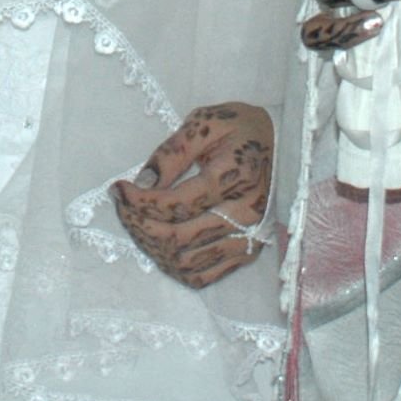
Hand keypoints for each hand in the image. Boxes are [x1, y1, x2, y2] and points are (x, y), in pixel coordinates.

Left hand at [109, 102, 274, 289]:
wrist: (281, 144)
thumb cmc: (240, 128)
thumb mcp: (205, 122)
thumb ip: (173, 151)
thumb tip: (144, 182)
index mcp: (236, 176)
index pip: (177, 204)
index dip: (139, 202)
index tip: (118, 188)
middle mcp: (245, 213)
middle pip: (178, 237)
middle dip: (138, 223)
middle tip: (122, 205)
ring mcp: (248, 237)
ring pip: (186, 262)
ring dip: (152, 246)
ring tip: (138, 222)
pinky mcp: (247, 253)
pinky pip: (204, 277)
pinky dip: (174, 267)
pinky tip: (160, 245)